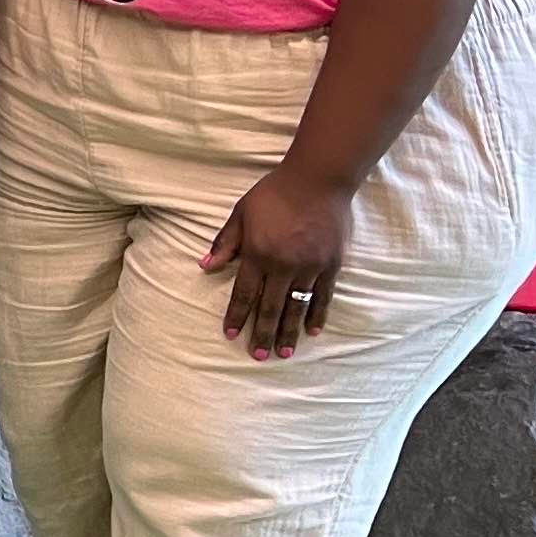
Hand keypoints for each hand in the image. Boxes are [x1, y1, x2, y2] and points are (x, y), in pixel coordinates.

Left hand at [205, 164, 351, 358]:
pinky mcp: (331, 265)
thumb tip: (205, 266)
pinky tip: (312, 331)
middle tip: (258, 356)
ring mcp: (310, 267)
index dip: (237, 316)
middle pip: (270, 307)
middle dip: (263, 333)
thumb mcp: (241, 213)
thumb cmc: (274, 193)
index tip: (231, 335)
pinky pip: (323, 296)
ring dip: (290, 332)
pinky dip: (317, 315)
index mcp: (257, 254)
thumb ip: (225, 243)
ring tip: (285, 352)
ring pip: (297, 306)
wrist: (317, 180)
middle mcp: (283, 265)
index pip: (244, 293)